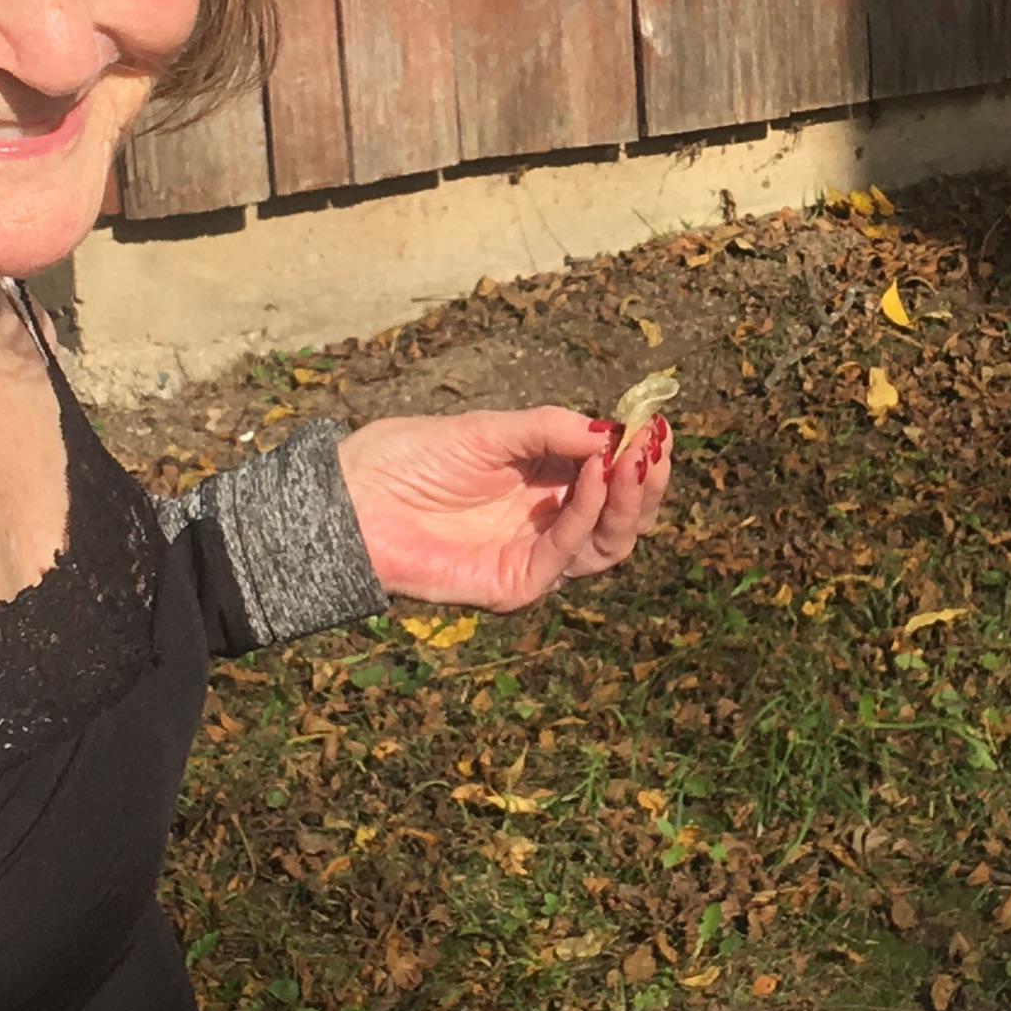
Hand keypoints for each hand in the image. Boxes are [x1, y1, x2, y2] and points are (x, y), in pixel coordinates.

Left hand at [337, 408, 670, 610]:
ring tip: (632, 461)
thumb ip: (549, 430)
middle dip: (645, 481)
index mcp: (546, 483)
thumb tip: (611, 432)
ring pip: (606, 543)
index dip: (638, 456)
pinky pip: (565, 557)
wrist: (352, 500)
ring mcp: (533, 556)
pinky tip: (595, 480)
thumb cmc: (411, 458)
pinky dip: (586, 517)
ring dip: (627, 501)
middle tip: (655, 445)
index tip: (657, 426)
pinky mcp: (514, 584)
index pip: (612, 478)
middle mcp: (548, 523)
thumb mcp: (489, 430)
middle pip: (620, 516)